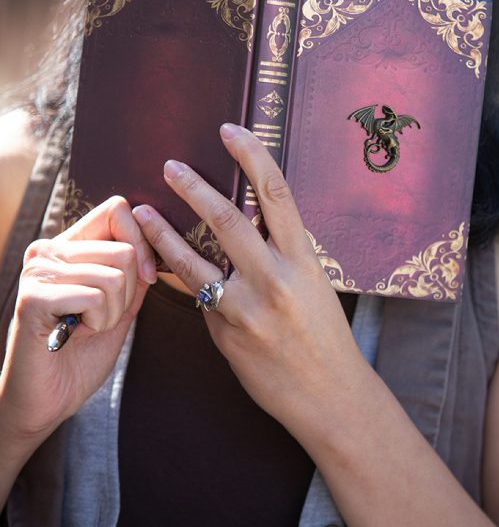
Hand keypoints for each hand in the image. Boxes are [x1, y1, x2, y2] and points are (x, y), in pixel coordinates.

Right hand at [0, 197, 156, 447]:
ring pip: (115, 275)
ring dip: (112, 313)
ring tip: (84, 327)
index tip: (147, 279)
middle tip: (98, 318)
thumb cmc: (83, 352)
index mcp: (69, 244)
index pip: (117, 209)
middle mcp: (48, 249)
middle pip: (125, 249)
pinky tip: (73, 335)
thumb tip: (159, 233)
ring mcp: (37, 271)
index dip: (144, 242)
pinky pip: (96, 297)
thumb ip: (136, 269)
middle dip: (128, 293)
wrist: (47, 401)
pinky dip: (98, 323)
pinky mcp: (33, 297)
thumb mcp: (121, 303)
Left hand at [133, 123, 367, 442]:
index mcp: (304, 258)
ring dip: (164, 231)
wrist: (330, 397)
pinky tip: (162, 262)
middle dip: (194, 188)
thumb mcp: (313, 282)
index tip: (230, 129)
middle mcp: (277, 278)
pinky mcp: (226, 334)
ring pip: (195, 260)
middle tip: (169, 165)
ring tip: (141, 211)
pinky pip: (197, 297)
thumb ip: (280, 251)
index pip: (276, 193)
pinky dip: (181, 277)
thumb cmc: (323, 335)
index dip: (252, 155)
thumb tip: (248, 217)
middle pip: (228, 218)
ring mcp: (249, 309)